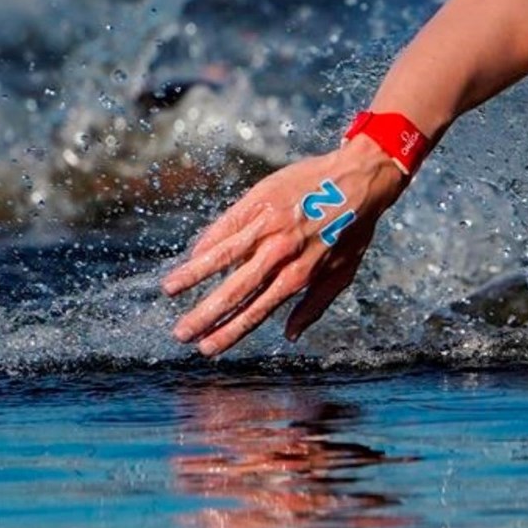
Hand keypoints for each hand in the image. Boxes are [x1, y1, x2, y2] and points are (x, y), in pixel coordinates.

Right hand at [163, 137, 407, 355]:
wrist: (359, 179)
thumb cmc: (354, 230)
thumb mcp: (343, 273)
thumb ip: (314, 306)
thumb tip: (291, 337)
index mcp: (300, 275)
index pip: (256, 311)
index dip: (229, 332)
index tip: (206, 348)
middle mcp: (281, 252)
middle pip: (234, 290)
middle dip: (205, 315)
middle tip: (180, 334)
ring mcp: (268, 225)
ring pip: (222, 255)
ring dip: (193, 275)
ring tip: (168, 291)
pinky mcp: (259, 200)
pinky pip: (227, 225)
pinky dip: (208, 241)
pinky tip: (192, 255)